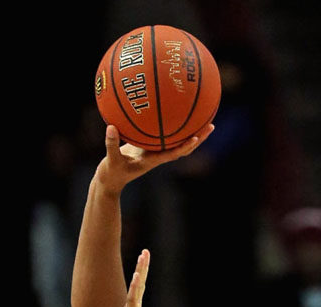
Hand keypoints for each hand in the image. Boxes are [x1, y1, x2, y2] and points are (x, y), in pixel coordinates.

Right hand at [95, 123, 214, 193]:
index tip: (195, 137)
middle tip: (211, 125)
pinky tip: (176, 111)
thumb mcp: (109, 161)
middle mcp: (157, 156)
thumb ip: (111, 144)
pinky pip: (165, 135)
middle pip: (183, 148)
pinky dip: (172, 125)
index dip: (184, 147)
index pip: (172, 154)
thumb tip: (111, 126)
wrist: (110, 181)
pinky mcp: (150, 147)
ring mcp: (155, 152)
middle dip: (198, 138)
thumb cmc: (111, 174)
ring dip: (192, 133)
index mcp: (151, 161)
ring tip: (205, 119)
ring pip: (177, 142)